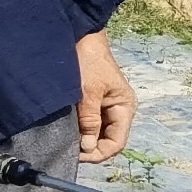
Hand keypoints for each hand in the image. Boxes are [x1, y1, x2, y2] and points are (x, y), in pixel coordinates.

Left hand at [75, 31, 135, 162]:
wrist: (81, 36)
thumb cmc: (88, 61)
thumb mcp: (88, 93)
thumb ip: (89, 121)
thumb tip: (88, 148)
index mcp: (125, 108)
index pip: (116, 143)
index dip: (98, 153)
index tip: (76, 155)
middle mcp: (119, 110)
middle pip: (108, 141)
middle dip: (89, 147)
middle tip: (67, 148)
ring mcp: (107, 107)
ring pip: (98, 134)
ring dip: (83, 138)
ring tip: (66, 138)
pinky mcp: (95, 102)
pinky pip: (90, 123)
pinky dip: (80, 129)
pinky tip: (67, 128)